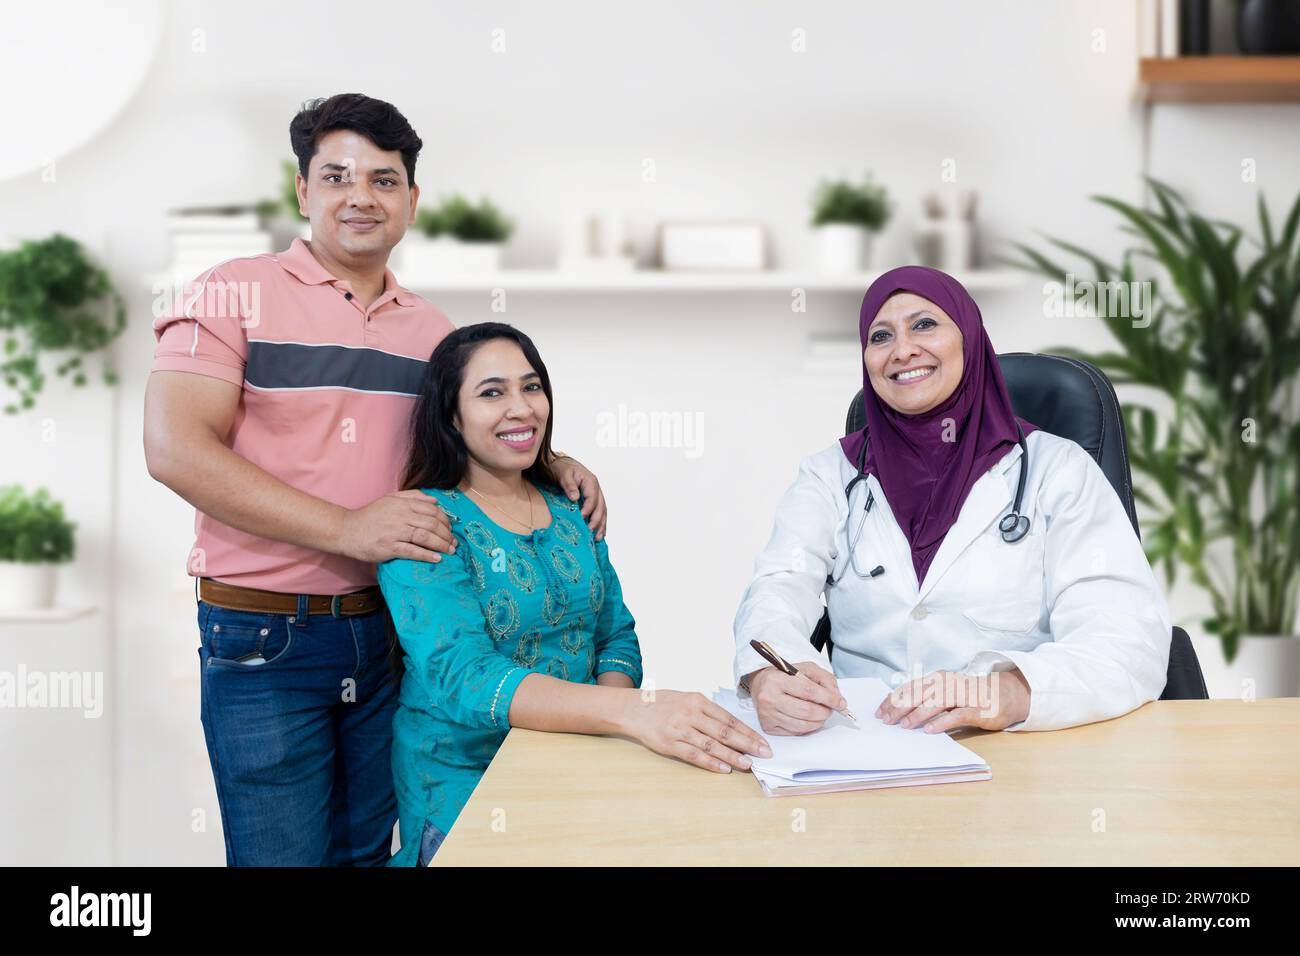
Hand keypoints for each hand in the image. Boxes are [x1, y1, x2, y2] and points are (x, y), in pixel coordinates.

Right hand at [336, 490, 456, 563]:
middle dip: (447, 534)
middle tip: (454, 543)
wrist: (346, 530)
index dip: (445, 520)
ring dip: (441, 545)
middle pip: (432, 523)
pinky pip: (412, 551)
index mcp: (402, 504)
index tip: (450, 529)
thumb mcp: (390, 499)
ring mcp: (394, 531)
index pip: (432, 510)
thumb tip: (434, 500)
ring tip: (450, 551)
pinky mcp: (388, 547)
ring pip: (425, 536)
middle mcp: (400, 515)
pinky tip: (437, 559)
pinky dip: (427, 555)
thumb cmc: (369, 516)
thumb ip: (412, 496)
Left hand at [551, 454, 606, 540]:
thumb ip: (569, 485)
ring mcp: (596, 494)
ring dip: (601, 524)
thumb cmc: (560, 467)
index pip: (592, 498)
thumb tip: (575, 498)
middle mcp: (596, 488)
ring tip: (598, 538)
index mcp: (590, 481)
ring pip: (602, 511)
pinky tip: (599, 533)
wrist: (559, 463)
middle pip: (601, 506)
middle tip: (590, 531)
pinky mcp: (592, 499)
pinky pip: (599, 512)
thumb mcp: (563, 474)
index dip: (588, 509)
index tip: (582, 518)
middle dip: (597, 520)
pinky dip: (600, 523)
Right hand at [622, 690, 771, 772]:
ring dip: (732, 755)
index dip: (748, 731)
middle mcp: (691, 714)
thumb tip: (732, 726)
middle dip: (747, 743)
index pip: (729, 718)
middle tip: (764, 753)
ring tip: (748, 764)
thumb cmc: (662, 704)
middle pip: (725, 731)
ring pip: (712, 744)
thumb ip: (707, 711)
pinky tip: (724, 769)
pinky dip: (710, 763)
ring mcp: (680, 729)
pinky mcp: (670, 744)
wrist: (632, 708)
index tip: (762, 741)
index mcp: (698, 701)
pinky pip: (694, 755)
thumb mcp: (686, 699)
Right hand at [748, 662, 845, 735]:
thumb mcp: (806, 668)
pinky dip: (808, 727)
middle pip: (806, 711)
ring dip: (819, 721)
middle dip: (825, 712)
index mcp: (776, 679)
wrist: (761, 684)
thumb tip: (838, 700)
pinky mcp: (768, 727)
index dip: (828, 698)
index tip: (840, 703)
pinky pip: (795, 732)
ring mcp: (767, 714)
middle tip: (830, 709)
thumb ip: (825, 680)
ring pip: (802, 725)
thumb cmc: (785, 676)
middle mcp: (768, 698)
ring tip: (821, 713)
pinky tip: (808, 719)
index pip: (808, 691)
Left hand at [875, 668, 1030, 733]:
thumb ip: (925, 696)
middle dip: (901, 707)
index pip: (910, 687)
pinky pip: (957, 715)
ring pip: (937, 702)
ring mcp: (964, 695)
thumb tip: (896, 706)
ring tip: (904, 726)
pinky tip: (930, 730)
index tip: (880, 712)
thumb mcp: (945, 691)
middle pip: (920, 693)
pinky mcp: (977, 709)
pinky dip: (942, 722)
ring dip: (918, 714)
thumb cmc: (969, 695)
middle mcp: (949, 683)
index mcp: (938, 678)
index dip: (894, 699)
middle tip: (887, 720)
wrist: (1004, 694)